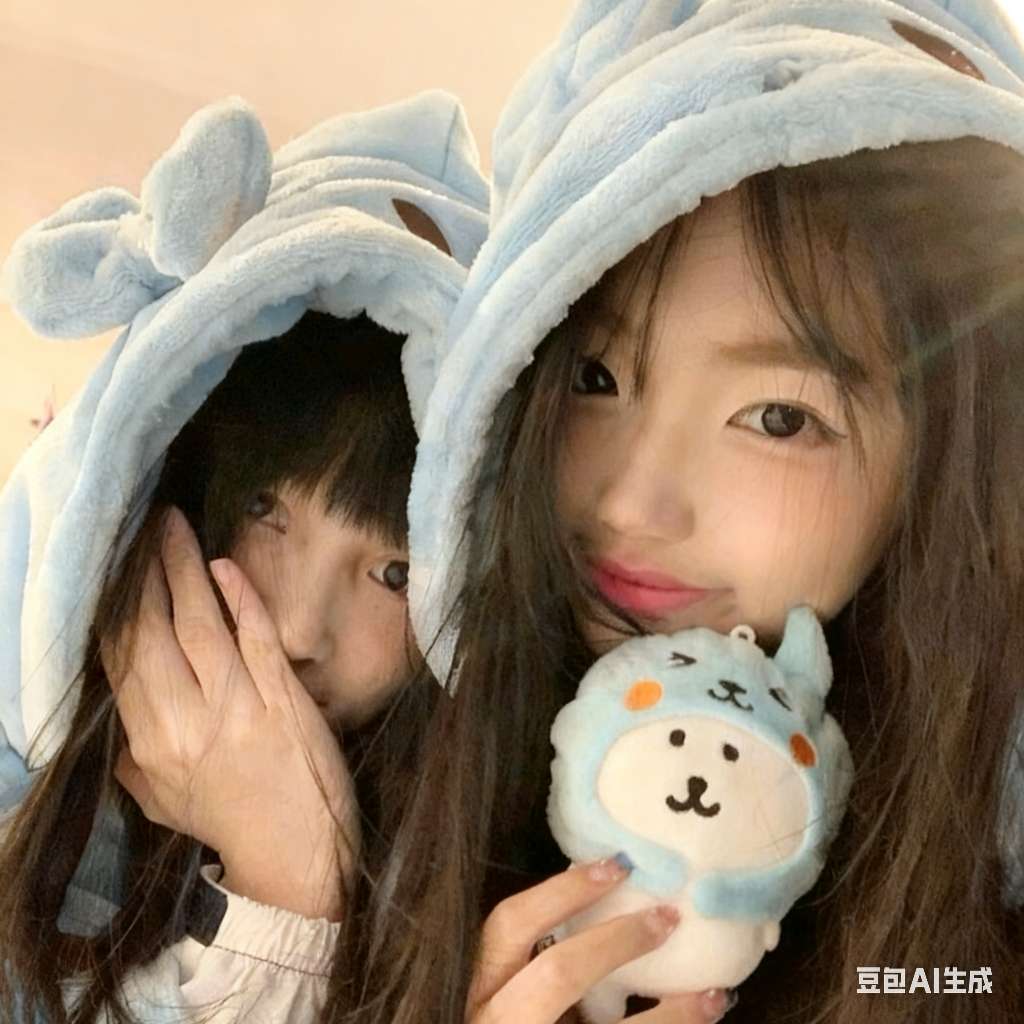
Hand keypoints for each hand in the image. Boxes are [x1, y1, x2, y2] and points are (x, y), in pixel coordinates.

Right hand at [103, 507, 358, 920]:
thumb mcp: (162, 799)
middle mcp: (185, 719)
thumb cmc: (228, 822)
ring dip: (182, 570)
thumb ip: (133, 755)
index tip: (115, 566)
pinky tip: (224, 566)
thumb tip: (118, 717)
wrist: (295, 855)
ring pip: (198, 625)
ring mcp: (237, 705)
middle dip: (143, 573)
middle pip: (152, 631)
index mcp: (150, 742)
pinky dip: (239, 599)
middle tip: (141, 526)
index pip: (121, 659)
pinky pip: (255, 638)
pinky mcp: (283, 699)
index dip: (116, 606)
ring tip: (172, 527)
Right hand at [467, 860, 734, 1022]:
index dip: (563, 891)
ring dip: (670, 1016)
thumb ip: (554, 968)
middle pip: (556, 972)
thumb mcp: (524, 1004)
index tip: (618, 866)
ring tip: (713, 997)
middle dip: (617, 942)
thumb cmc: (529, 1023)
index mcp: (487, 992)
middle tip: (668, 917)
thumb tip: (626, 908)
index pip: (509, 924)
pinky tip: (703, 1022)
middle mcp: (500, 1022)